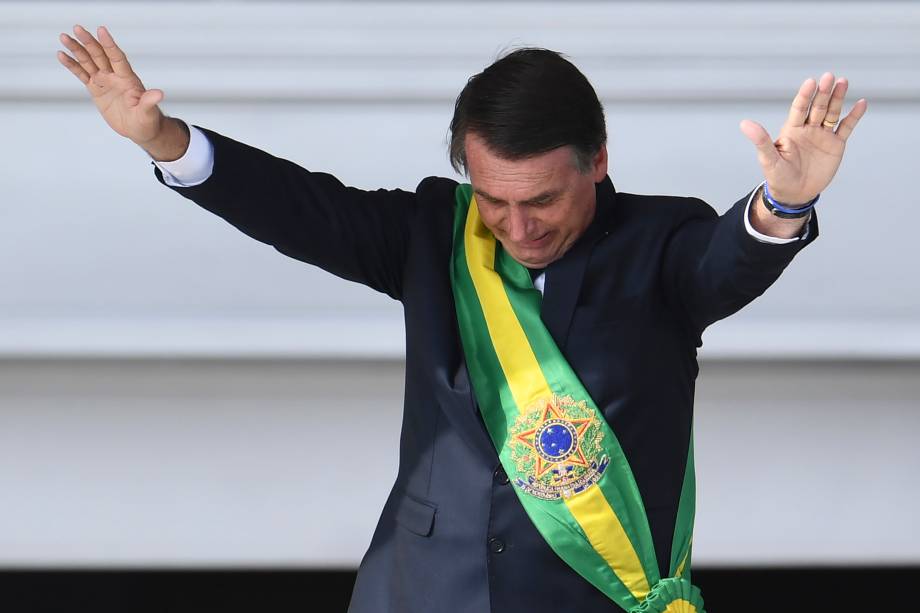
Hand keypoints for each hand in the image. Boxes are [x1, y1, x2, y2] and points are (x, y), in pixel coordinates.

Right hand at [57, 24, 165, 145]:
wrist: (139, 130)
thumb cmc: (147, 122)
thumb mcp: (148, 114)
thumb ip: (150, 102)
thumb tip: (159, 94)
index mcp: (128, 79)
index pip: (117, 58)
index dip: (109, 45)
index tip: (101, 30)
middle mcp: (115, 76)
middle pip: (100, 55)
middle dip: (89, 42)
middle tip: (77, 28)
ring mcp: (105, 81)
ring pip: (88, 62)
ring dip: (76, 49)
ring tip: (63, 37)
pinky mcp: (96, 89)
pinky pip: (82, 74)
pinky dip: (72, 65)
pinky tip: (61, 55)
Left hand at [739, 72, 867, 204]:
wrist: (794, 194)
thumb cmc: (778, 177)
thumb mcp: (768, 159)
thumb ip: (761, 140)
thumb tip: (744, 124)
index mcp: (791, 130)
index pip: (799, 108)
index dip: (805, 95)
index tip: (810, 82)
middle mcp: (808, 129)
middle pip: (817, 107)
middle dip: (823, 92)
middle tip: (830, 76)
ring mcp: (822, 135)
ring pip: (832, 113)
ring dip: (837, 98)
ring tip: (843, 82)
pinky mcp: (836, 144)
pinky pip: (846, 127)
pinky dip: (854, 116)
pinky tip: (861, 103)